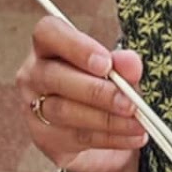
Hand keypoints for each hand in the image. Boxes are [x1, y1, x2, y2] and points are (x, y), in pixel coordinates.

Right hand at [16, 16, 147, 171]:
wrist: (96, 133)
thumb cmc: (102, 90)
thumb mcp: (117, 74)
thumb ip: (123, 65)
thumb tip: (130, 62)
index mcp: (48, 47)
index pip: (48, 32)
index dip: (76, 46)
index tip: (106, 63)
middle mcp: (33, 74)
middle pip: (55, 77)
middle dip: (97, 91)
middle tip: (130, 102)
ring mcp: (33, 108)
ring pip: (65, 111)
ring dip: (108, 119)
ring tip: (138, 123)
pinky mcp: (44, 138)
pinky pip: (77, 137)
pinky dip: (111, 138)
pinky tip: (133, 137)